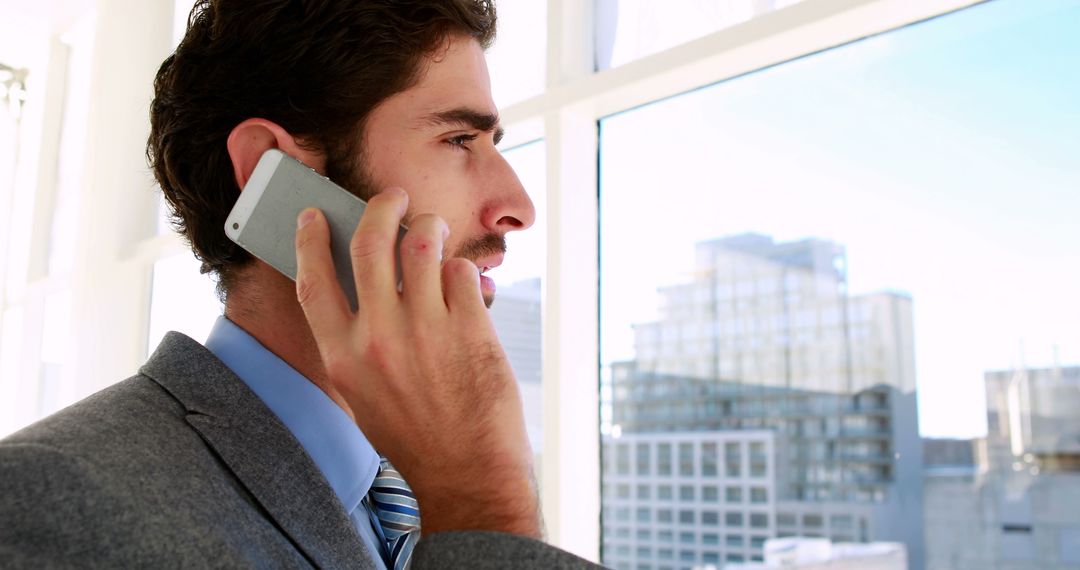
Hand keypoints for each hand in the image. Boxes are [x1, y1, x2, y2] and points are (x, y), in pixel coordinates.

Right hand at [293, 188, 539, 536]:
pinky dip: (465, 271)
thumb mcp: (364, 393)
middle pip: (370, 242)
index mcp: (342, 356)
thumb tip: (363, 280)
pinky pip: (463, 271)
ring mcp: (424, 329)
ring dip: (430, 226)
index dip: (309, 240)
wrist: (468, 472)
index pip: (313, 279)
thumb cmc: (416, 434)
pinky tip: (466, 287)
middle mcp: (378, 337)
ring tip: (436, 230)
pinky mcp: (468, 326)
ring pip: (422, 241)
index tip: (313, 215)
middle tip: (395, 196)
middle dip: (382, 206)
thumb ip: (356, 339)